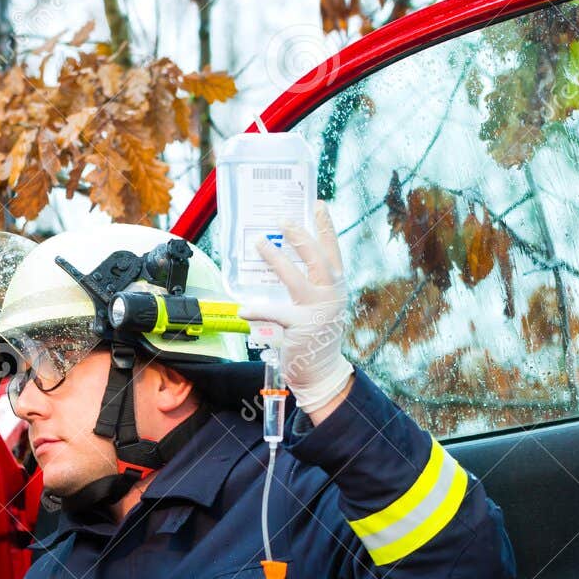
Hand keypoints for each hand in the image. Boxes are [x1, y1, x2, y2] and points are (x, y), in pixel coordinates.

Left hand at [242, 202, 352, 415]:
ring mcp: (317, 311)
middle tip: (284, 220)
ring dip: (277, 259)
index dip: (326, 227)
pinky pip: (276, 314)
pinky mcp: (301, 328)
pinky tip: (243, 309)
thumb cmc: (315, 337)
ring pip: (296, 279)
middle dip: (301, 237)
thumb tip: (284, 261)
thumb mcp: (318, 306)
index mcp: (335, 287)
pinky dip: (259, 311)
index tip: (319, 205)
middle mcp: (331, 295)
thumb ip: (308, 286)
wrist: (320, 372)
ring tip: (260, 243)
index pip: (332, 251)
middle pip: (318, 259)